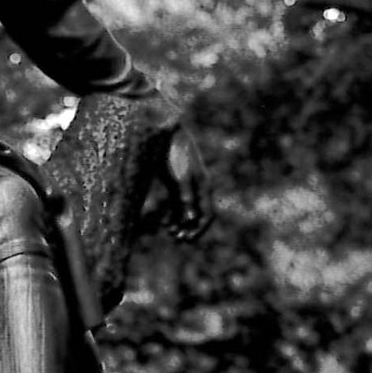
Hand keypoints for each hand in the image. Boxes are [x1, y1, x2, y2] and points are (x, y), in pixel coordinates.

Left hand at [157, 124, 212, 241]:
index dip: (200, 229)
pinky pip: (177, 206)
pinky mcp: (174, 184)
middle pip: (198, 216)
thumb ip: (186, 196)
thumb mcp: (180, 175)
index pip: (207, 214)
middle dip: (190, 230)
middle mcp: (198, 188)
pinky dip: (173, 216)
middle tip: (178, 240)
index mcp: (204, 186)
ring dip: (181, 225)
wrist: (164, 132)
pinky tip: (166, 225)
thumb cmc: (173, 152)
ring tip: (171, 234)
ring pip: (187, 212)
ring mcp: (186, 186)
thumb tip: (192, 218)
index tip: (189, 239)